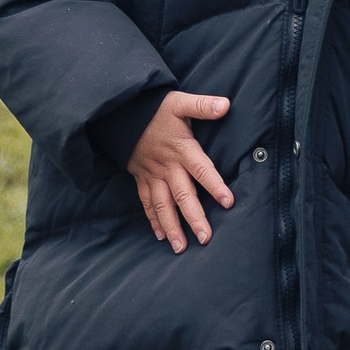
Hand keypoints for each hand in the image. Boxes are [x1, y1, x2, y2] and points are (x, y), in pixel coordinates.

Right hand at [128, 92, 233, 252]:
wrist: (121, 112)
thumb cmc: (154, 108)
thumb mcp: (179, 102)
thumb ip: (202, 105)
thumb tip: (226, 105)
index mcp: (181, 149)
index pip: (201, 170)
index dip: (215, 185)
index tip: (228, 202)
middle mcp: (167, 167)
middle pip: (183, 196)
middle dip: (194, 218)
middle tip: (205, 239)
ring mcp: (152, 175)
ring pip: (162, 205)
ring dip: (172, 227)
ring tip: (181, 248)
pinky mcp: (141, 178)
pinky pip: (146, 203)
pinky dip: (153, 220)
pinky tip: (161, 236)